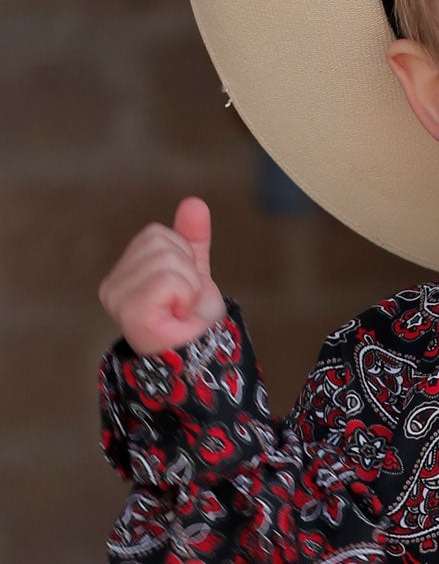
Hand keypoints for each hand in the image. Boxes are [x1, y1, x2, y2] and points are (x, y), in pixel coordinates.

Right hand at [98, 197, 225, 354]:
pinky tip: (178, 317)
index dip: (183, 258)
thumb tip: (194, 202)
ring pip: (168, 259)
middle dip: (188, 271)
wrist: (201, 361)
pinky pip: (170, 279)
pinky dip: (186, 296)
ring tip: (181, 311)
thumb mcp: (195, 273)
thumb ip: (191, 239)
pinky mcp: (130, 311)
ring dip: (190, 286)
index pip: (156, 234)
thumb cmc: (193, 324)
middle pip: (161, 242)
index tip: (182, 292)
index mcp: (122, 273)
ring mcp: (117, 298)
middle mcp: (111, 286)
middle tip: (184, 303)